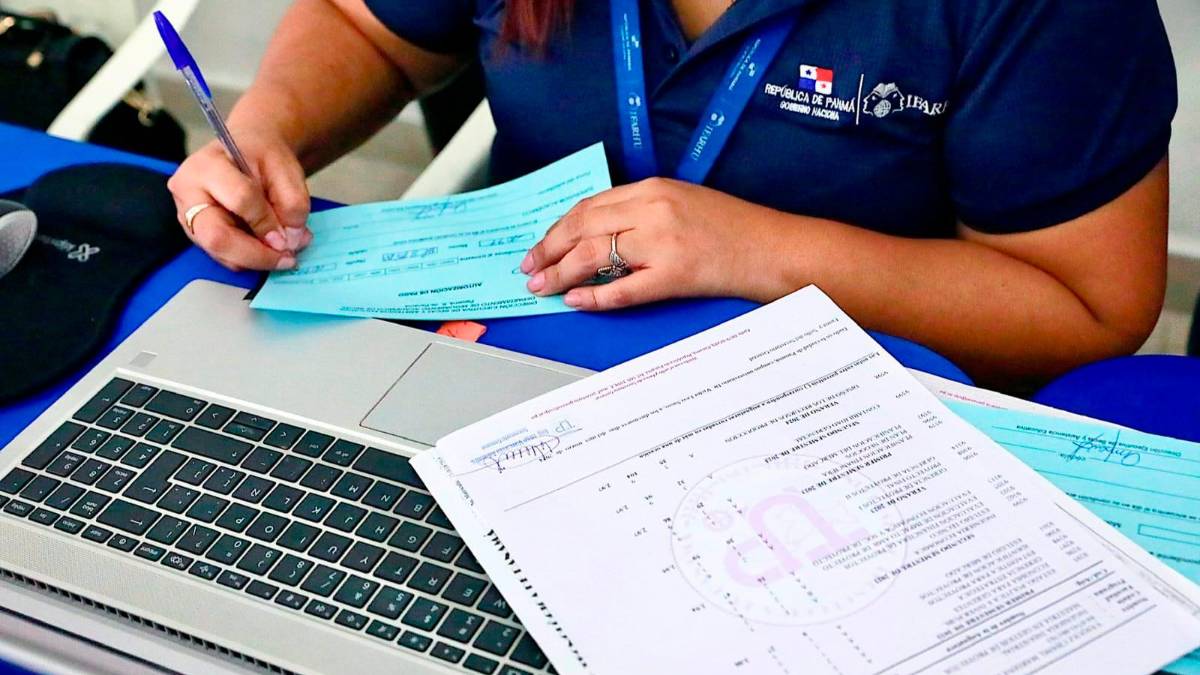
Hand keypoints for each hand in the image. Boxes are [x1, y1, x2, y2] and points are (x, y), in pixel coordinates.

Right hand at [166, 127, 311, 270]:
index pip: (239, 200)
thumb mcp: (286, 169)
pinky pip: (225, 257)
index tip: (294, 235)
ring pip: (221, 254)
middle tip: (288, 259)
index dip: (268, 222)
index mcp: (206, 166)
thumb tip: (291, 241)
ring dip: (257, 259)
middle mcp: (188, 194)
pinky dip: (251, 259)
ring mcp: (187, 218)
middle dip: (257, 255)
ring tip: (285, 252)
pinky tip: (269, 248)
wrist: (247, 152)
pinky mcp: (198, 236)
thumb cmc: (263, 155)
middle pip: (217, 237)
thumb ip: (292, 203)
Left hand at [520, 178, 776, 309]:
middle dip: (548, 250)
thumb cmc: (733, 229)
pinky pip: (622, 289)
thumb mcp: (682, 202)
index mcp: (652, 189)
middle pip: (582, 228)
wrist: (773, 248)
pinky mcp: (674, 274)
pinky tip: (577, 301)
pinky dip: (594, 296)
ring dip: (560, 273)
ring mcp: (662, 242)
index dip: (557, 228)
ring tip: (543, 287)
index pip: (588, 206)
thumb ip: (640, 212)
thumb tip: (596, 235)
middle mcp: (653, 210)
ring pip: (593, 255)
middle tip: (529, 269)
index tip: (540, 245)